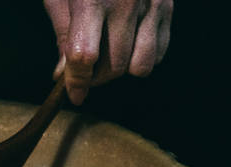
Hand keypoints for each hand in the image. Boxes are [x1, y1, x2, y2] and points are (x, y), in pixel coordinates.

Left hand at [44, 0, 172, 104]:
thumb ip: (63, 33)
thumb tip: (64, 73)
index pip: (84, 56)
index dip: (76, 81)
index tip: (73, 94)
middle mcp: (126, 2)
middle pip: (113, 66)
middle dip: (95, 78)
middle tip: (85, 73)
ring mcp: (151, 3)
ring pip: (140, 65)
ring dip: (121, 71)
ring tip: (107, 59)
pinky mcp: (167, 4)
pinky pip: (159, 51)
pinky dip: (143, 57)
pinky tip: (128, 44)